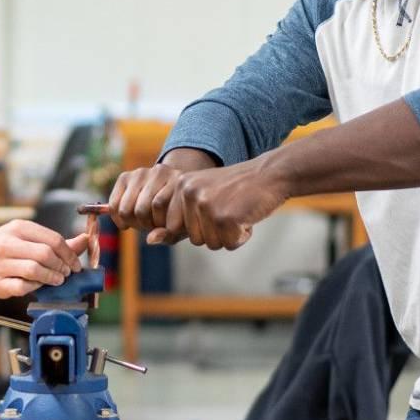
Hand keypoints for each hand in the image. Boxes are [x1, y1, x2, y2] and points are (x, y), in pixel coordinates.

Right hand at [0, 220, 91, 298]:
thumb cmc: (6, 247)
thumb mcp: (28, 237)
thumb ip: (56, 241)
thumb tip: (86, 239)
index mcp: (19, 228)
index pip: (53, 239)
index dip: (69, 254)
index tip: (75, 265)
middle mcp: (7, 243)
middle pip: (45, 254)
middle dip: (61, 266)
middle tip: (66, 273)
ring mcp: (0, 264)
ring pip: (34, 270)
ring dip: (51, 278)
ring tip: (56, 280)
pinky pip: (22, 287)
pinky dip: (34, 287)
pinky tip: (37, 285)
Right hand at [106, 164, 190, 244]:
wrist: (168, 191)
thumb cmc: (175, 214)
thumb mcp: (178, 228)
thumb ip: (166, 235)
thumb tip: (149, 239)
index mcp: (181, 183)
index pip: (166, 215)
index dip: (165, 230)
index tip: (168, 230)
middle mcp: (162, 173)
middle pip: (142, 210)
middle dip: (144, 225)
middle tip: (151, 226)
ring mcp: (142, 172)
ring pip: (127, 209)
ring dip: (131, 222)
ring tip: (141, 222)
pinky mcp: (125, 176)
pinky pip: (114, 204)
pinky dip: (117, 218)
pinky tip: (127, 220)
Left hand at [164, 160, 290, 249]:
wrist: (270, 175)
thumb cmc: (235, 190)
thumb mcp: (202, 198)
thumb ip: (176, 220)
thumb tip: (148, 240)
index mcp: (179, 185)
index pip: (175, 228)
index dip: (199, 225)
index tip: (214, 207)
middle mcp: (189, 193)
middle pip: (193, 238)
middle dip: (215, 232)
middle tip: (229, 210)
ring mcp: (206, 205)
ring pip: (211, 243)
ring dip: (228, 235)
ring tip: (238, 212)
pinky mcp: (225, 218)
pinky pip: (228, 244)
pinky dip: (241, 237)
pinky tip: (247, 218)